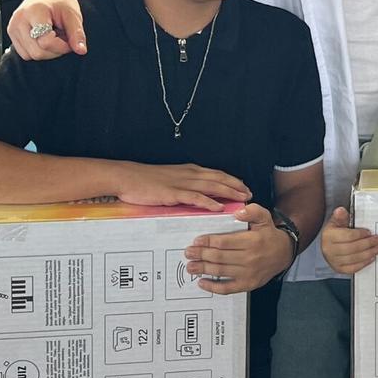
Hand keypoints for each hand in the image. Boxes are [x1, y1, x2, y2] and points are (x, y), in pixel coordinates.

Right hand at [7, 0, 86, 59]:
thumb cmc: (61, 1)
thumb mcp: (73, 16)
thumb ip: (77, 34)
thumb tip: (81, 50)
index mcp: (34, 12)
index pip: (46, 42)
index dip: (62, 46)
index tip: (69, 39)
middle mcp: (19, 20)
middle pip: (37, 53)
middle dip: (55, 50)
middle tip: (62, 36)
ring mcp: (12, 27)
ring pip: (30, 55)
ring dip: (46, 50)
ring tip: (53, 35)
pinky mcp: (11, 32)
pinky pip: (25, 53)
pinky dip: (37, 49)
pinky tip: (44, 37)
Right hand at [114, 163, 250, 211]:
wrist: (127, 177)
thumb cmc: (146, 181)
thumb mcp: (171, 180)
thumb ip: (185, 186)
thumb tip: (198, 196)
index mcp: (190, 171)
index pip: (217, 174)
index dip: (232, 180)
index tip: (244, 187)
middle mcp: (190, 174)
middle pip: (219, 178)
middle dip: (237, 186)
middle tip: (250, 194)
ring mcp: (182, 182)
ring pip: (212, 186)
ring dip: (229, 192)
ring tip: (242, 199)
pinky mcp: (173, 192)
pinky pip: (195, 197)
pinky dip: (209, 202)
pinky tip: (219, 207)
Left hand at [184, 203, 293, 293]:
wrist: (283, 253)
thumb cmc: (268, 234)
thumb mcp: (264, 217)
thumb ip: (252, 211)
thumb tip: (237, 212)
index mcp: (252, 241)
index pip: (225, 242)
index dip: (208, 242)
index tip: (196, 241)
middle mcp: (250, 258)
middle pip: (219, 257)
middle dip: (201, 255)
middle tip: (188, 253)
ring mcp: (248, 273)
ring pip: (221, 271)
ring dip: (203, 269)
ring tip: (190, 267)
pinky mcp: (248, 284)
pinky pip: (228, 288)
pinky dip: (213, 287)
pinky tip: (202, 283)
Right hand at [321, 207, 377, 273]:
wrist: (328, 245)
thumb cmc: (334, 232)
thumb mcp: (336, 221)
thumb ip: (341, 216)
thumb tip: (341, 210)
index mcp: (329, 236)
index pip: (347, 236)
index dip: (360, 234)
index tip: (369, 232)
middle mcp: (329, 250)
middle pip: (352, 248)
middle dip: (368, 244)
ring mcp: (334, 261)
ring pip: (354, 259)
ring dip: (369, 253)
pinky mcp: (339, 269)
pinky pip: (353, 268)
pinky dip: (363, 263)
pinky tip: (371, 258)